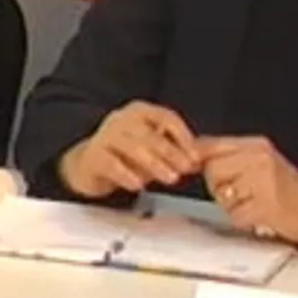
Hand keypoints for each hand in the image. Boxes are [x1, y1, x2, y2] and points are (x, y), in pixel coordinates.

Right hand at [57, 101, 200, 198]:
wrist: (88, 166)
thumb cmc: (126, 155)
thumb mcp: (155, 149)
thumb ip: (180, 151)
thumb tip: (209, 156)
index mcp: (139, 112)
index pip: (165, 117)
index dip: (183, 136)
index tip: (195, 155)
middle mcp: (121, 120)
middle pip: (150, 134)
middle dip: (172, 152)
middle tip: (186, 169)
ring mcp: (104, 136)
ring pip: (132, 147)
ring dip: (154, 164)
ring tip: (169, 178)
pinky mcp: (93, 156)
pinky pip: (111, 164)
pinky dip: (127, 174)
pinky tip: (138, 185)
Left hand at [200, 136, 297, 245]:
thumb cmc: (283, 187)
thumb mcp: (256, 161)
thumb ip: (226, 156)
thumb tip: (187, 155)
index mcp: (255, 145)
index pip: (209, 144)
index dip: (195, 158)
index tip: (191, 168)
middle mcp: (260, 158)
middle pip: (212, 170)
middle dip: (217, 185)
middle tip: (239, 192)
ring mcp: (264, 180)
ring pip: (221, 193)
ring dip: (230, 205)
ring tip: (251, 202)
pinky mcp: (266, 204)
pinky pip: (234, 215)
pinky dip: (242, 219)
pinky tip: (258, 214)